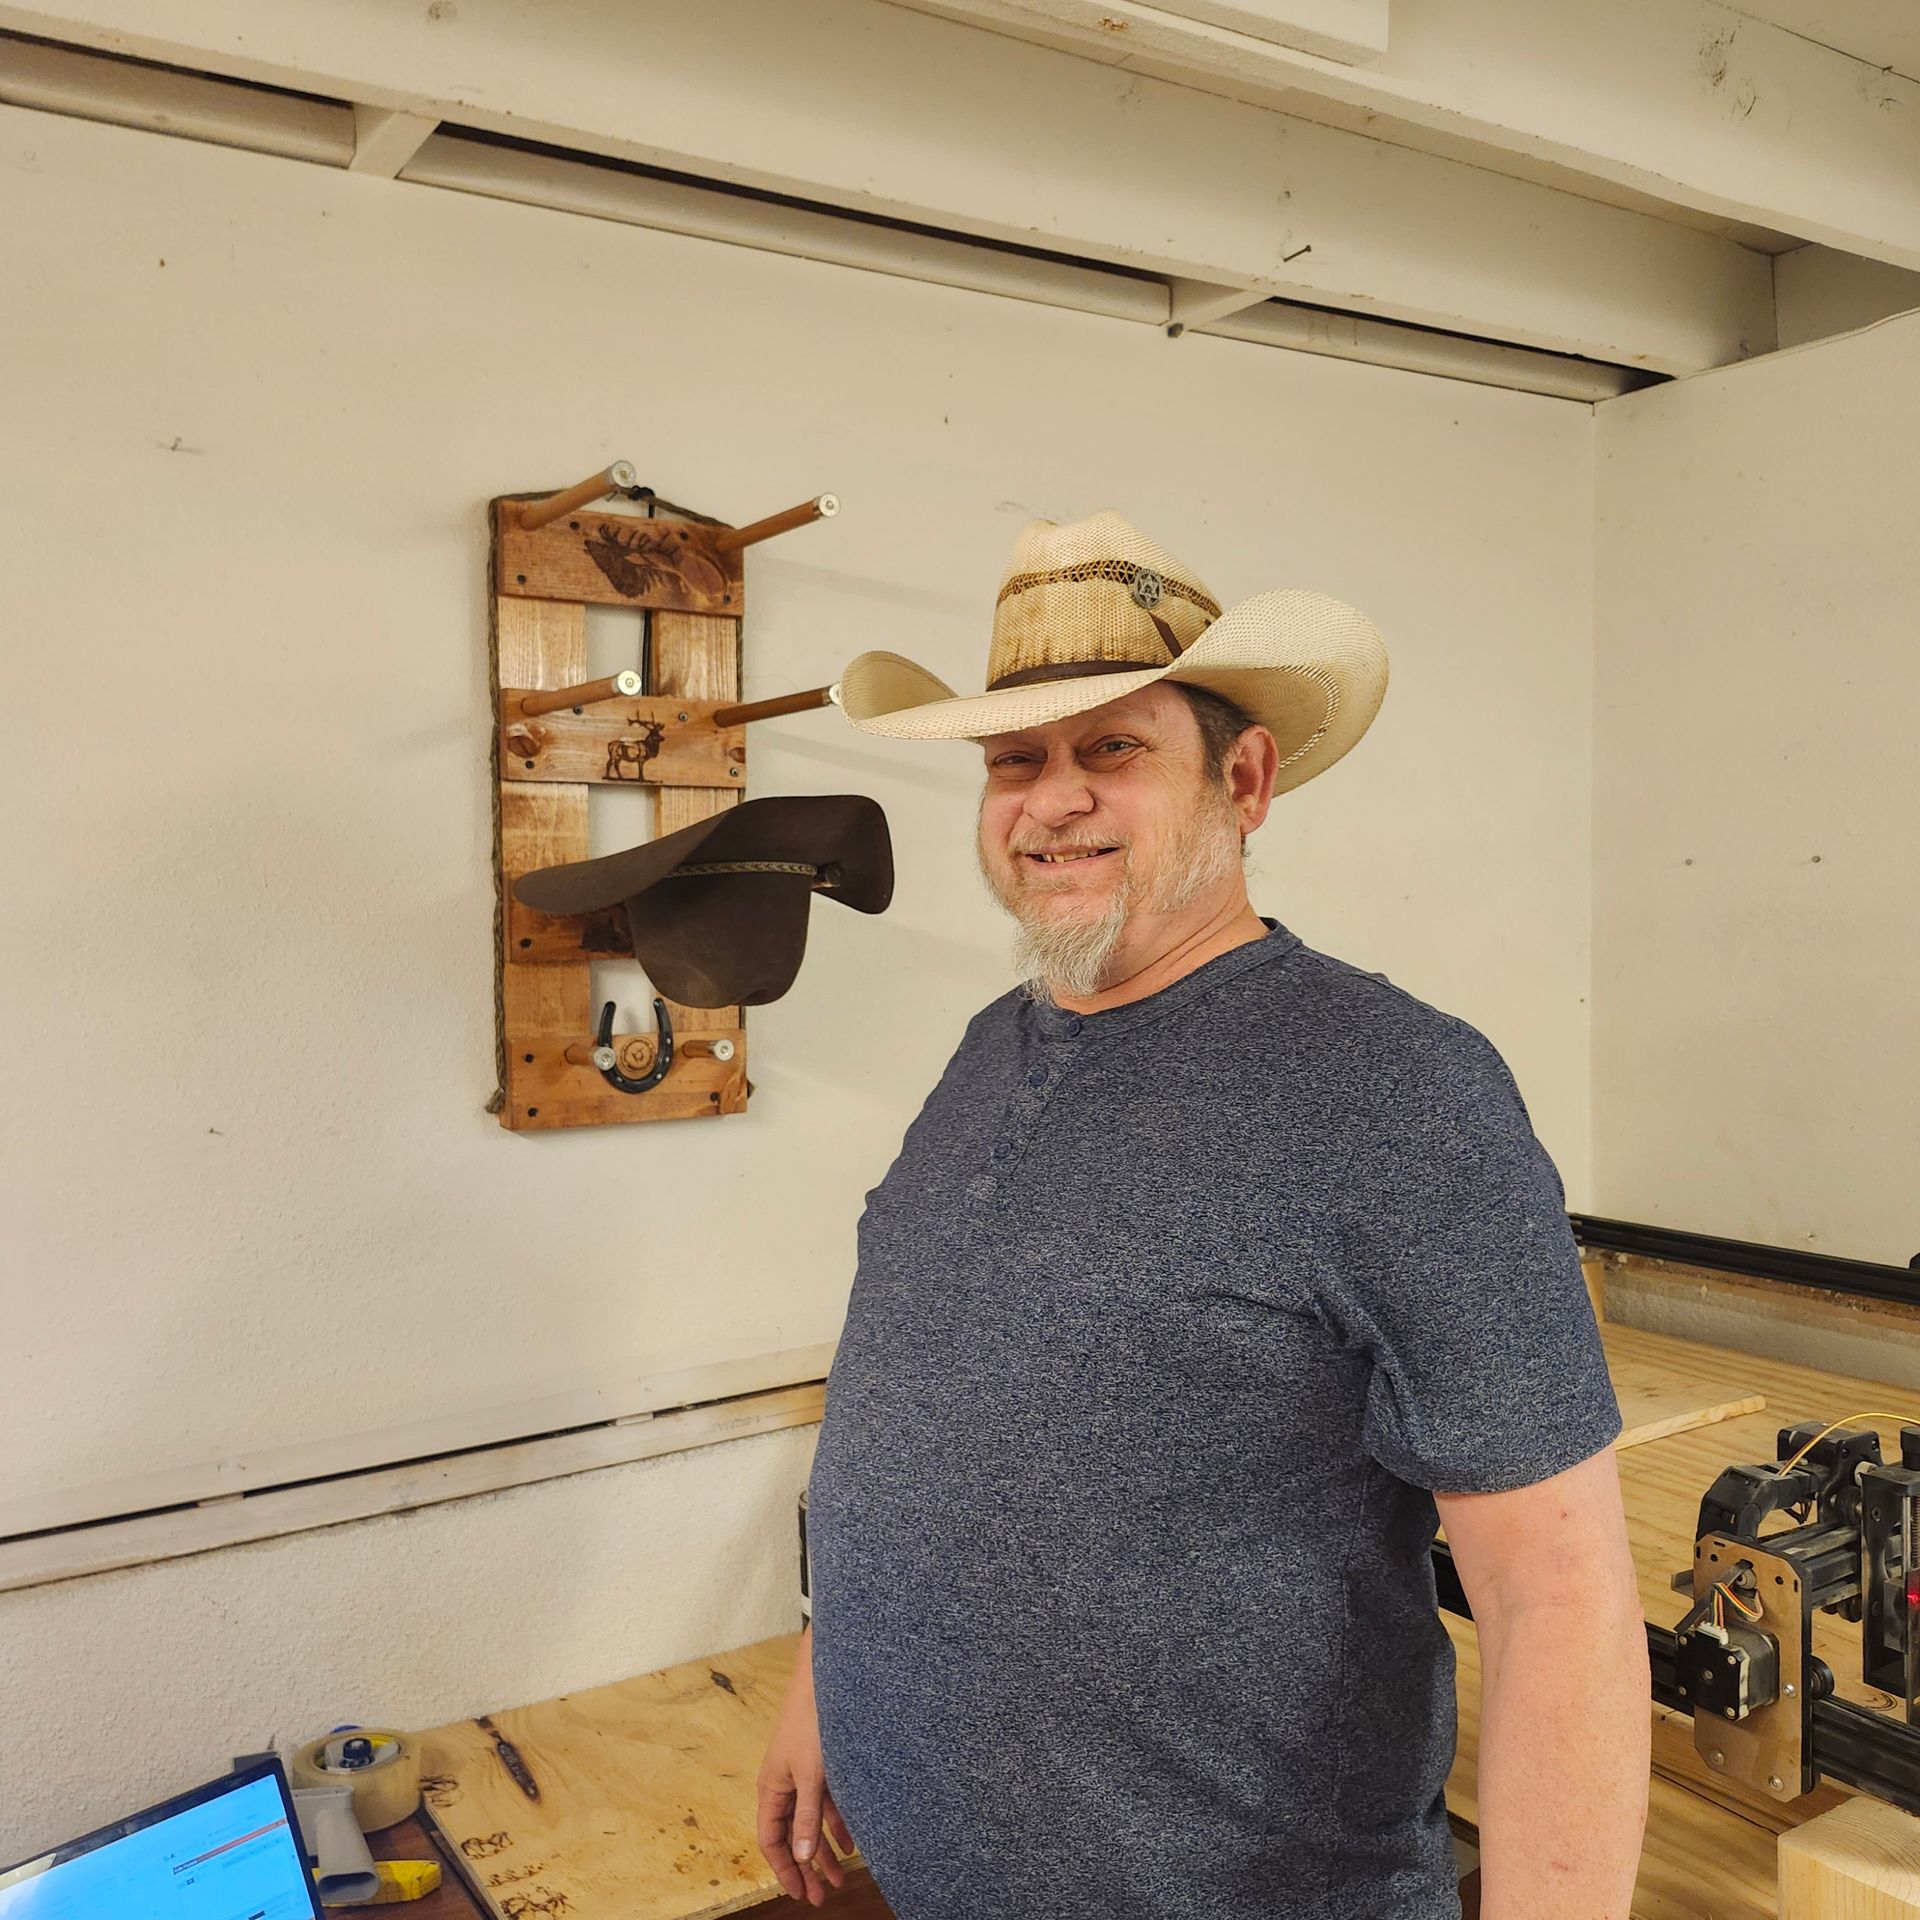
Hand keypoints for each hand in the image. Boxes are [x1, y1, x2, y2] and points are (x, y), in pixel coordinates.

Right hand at [756, 1630, 857, 1905]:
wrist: (825, 1679)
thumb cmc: (812, 1724)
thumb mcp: (810, 1775)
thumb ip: (806, 1816)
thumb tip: (799, 1857)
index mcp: (772, 1788)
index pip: (771, 1840)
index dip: (784, 1870)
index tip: (800, 1894)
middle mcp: (784, 1785)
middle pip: (792, 1836)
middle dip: (806, 1868)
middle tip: (821, 1897)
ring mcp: (803, 1775)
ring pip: (811, 1822)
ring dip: (824, 1850)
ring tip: (840, 1879)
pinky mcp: (821, 1765)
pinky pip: (827, 1804)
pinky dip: (837, 1825)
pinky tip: (850, 1844)